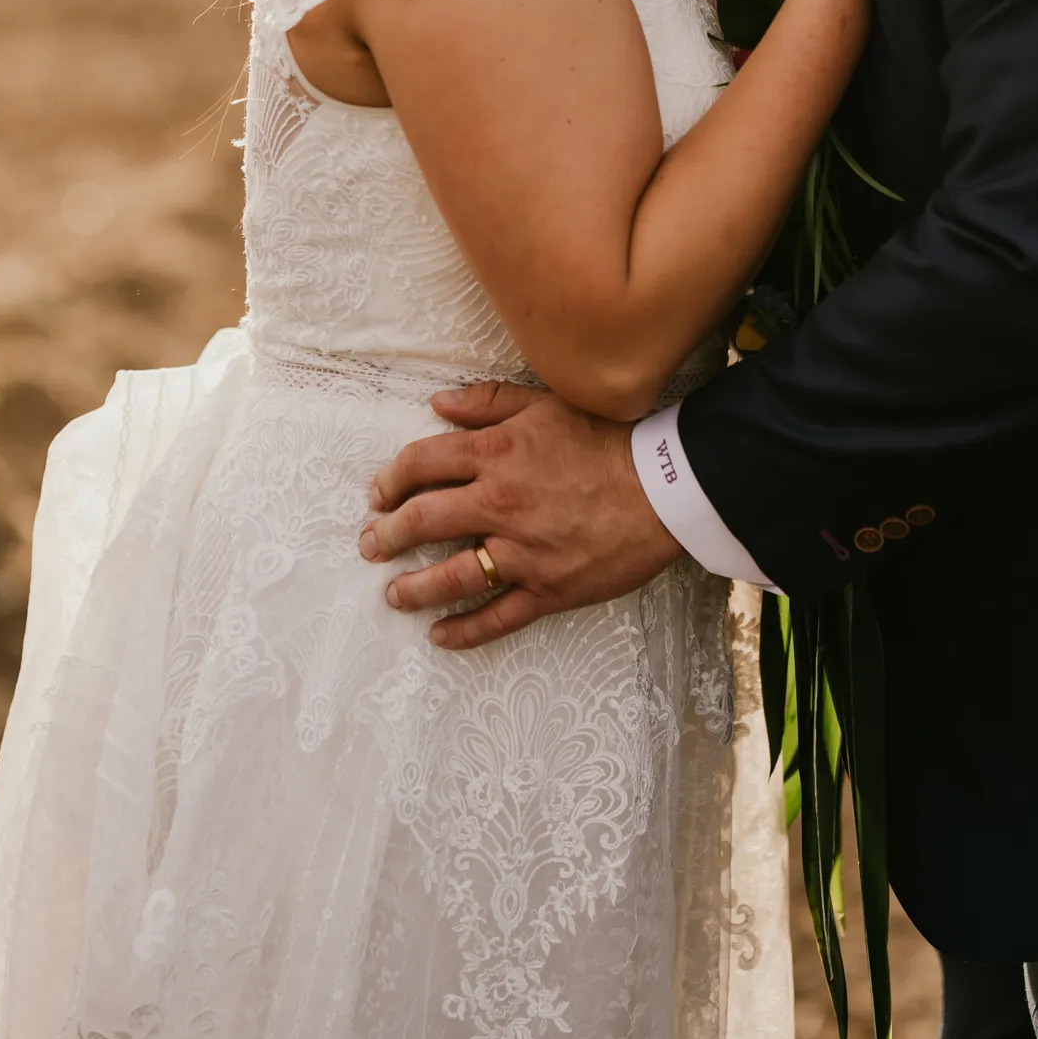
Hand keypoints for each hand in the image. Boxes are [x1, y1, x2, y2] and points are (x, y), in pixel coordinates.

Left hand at [359, 383, 680, 649]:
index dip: (391, 479)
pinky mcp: (548, 589)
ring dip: (412, 589)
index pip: (421, 464)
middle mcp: (499, 503)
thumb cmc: (605, 439)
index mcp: (496, 453)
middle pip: (423, 521)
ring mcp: (522, 552)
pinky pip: (496, 618)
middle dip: (388, 535)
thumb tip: (436, 403)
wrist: (665, 486)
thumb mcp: (545, 404)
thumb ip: (487, 402)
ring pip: (450, 577)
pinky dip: (463, 632)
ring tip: (393, 595)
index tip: (378, 494)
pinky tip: (439, 636)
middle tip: (372, 544)